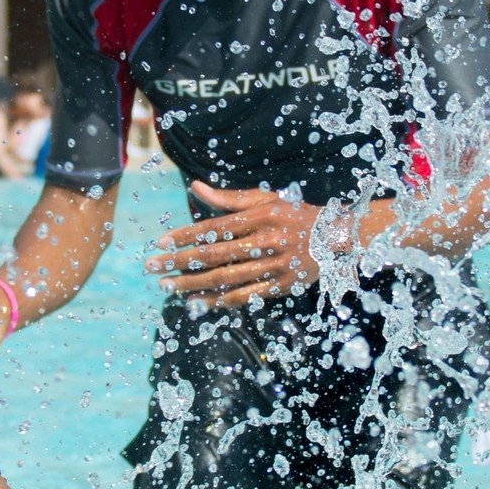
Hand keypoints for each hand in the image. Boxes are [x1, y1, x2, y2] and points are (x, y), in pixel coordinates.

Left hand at [146, 182, 346, 307]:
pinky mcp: (280, 286)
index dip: (185, 235)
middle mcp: (266, 240)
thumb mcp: (265, 199)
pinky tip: (196, 302)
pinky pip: (243, 296)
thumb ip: (228, 197)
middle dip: (179, 262)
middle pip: (215, 254)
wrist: (336, 238)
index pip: (214, 227)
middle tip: (153, 267)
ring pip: (225, 278)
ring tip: (168, 287)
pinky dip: (218, 300)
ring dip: (192, 284)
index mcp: (260, 216)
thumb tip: (195, 187)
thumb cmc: (295, 215)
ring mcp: (274, 266)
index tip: (160, 243)